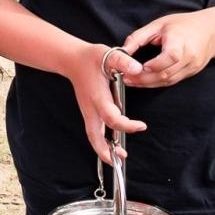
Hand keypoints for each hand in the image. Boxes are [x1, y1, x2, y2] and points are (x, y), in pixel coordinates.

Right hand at [71, 43, 144, 164]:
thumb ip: (123, 61)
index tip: (141, 126)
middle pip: (95, 136)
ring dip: (103, 150)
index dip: (126, 125)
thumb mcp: (108, 55)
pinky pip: (94, 132)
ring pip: (93, 137)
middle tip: (121, 159)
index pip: (111, 118)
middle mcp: (91, 108)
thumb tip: (137, 69)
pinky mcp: (89, 113)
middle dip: (106, 150)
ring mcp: (88, 112)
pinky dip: (101, 143)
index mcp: (97, 97)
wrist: (72, 60)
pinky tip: (112, 148)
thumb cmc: (90, 58)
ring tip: (118, 159)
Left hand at [122, 11, 214, 87]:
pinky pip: (172, 81)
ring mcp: (192, 66)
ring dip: (148, 83)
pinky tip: (145, 81)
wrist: (210, 31)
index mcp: (181, 41)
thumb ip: (139, 37)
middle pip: (167, 72)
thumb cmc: (183, 25)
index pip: (171, 56)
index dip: (153, 65)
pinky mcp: (191, 73)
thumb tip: (122, 50)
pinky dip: (157, 82)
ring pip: (169, 80)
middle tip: (126, 78)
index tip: (138, 67)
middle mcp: (189, 56)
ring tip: (132, 81)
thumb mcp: (159, 24)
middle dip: (144, 78)